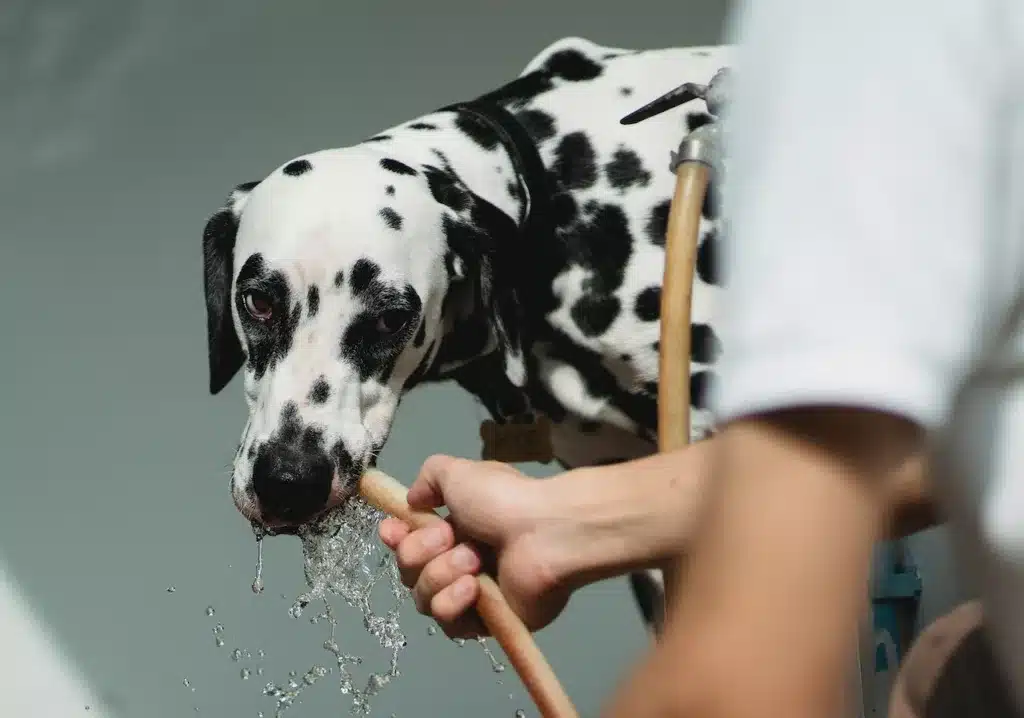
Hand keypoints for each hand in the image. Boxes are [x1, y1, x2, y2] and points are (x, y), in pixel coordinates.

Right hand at [379, 454, 573, 638]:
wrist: (547, 533)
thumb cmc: (504, 501)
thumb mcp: (459, 473)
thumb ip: (429, 477)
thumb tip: (413, 500)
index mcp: (454, 527)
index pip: (407, 542)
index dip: (394, 538)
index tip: (392, 530)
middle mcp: (459, 561)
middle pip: (409, 571)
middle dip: (421, 552)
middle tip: (450, 537)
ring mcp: (471, 595)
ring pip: (423, 598)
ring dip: (441, 574)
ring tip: (474, 561)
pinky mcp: (484, 623)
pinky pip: (448, 623)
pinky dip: (453, 601)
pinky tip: (473, 587)